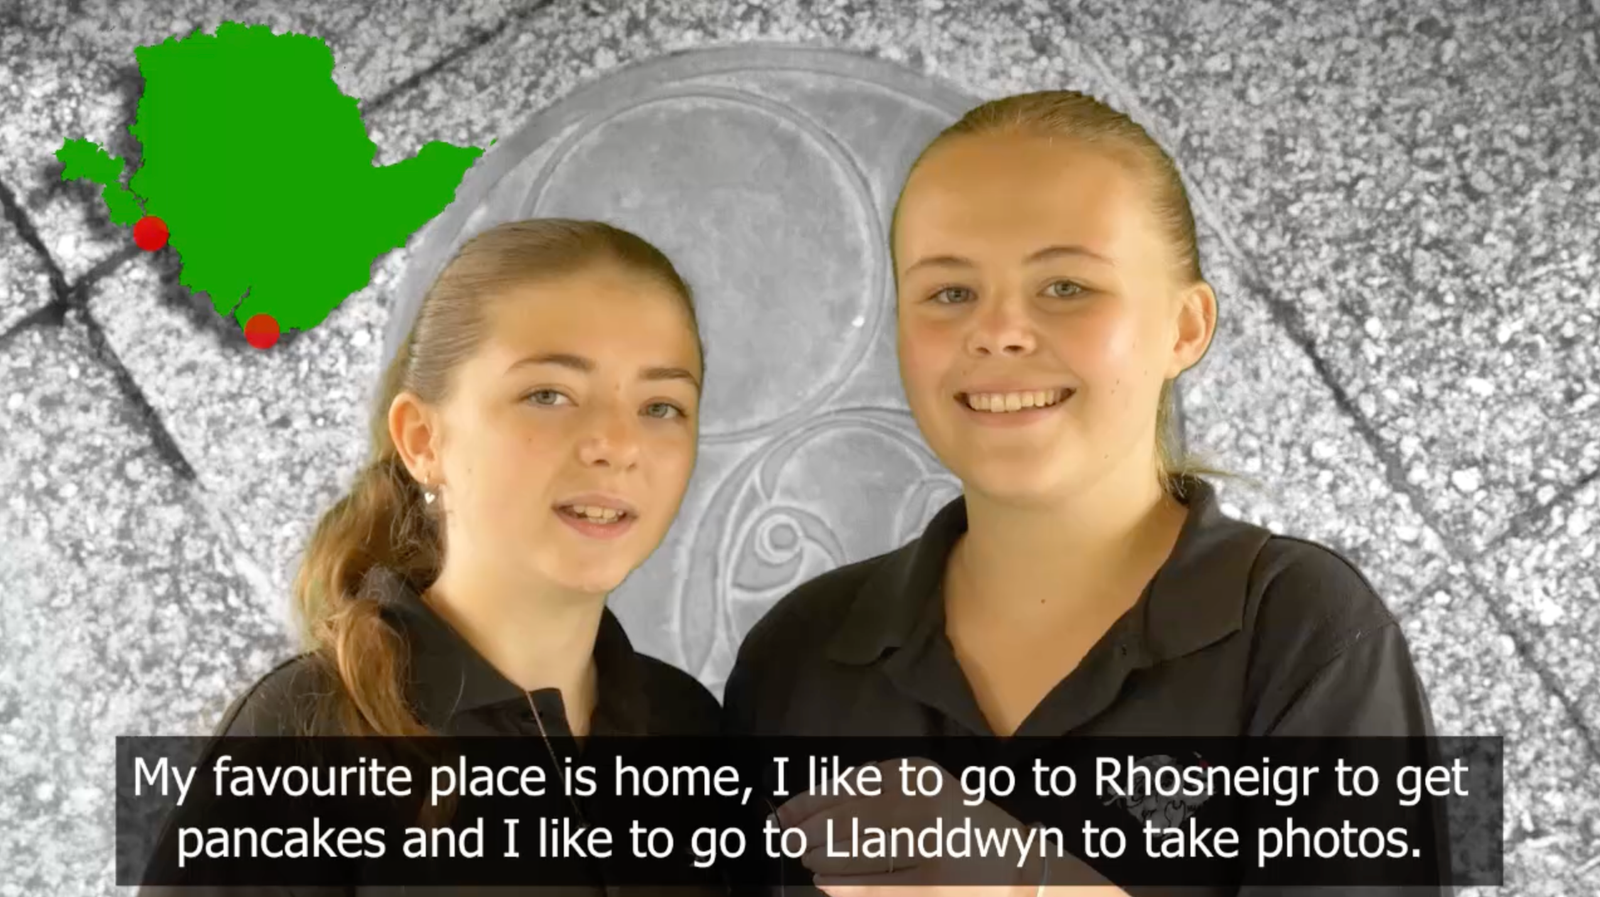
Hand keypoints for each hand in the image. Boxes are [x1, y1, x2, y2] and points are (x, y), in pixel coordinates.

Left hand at [773, 757, 1045, 896]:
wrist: (1017, 865)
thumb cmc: (958, 826)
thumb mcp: (921, 790)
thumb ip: (873, 791)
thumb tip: (806, 810)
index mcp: (918, 773)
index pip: (849, 784)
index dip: (809, 802)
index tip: (784, 815)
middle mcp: (924, 801)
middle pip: (847, 818)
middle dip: (810, 833)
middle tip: (791, 843)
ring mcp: (931, 844)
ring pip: (857, 853)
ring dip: (824, 860)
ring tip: (811, 862)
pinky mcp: (934, 884)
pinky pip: (876, 886)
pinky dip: (845, 886)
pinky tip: (828, 884)